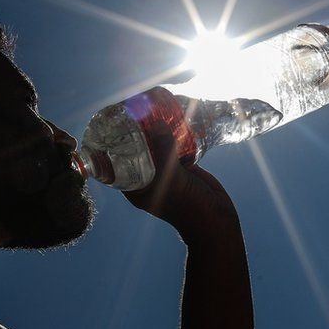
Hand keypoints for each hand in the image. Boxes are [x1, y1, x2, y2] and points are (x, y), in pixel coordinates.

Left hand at [122, 115, 239, 243]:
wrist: (217, 222)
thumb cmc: (189, 208)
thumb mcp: (172, 180)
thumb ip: (163, 153)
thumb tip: (156, 124)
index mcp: (136, 187)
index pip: (116, 161)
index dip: (112, 142)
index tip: (112, 121)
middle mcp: (148, 178)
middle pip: (136, 150)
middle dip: (134, 131)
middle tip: (133, 107)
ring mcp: (165, 173)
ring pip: (155, 147)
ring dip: (154, 130)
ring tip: (151, 107)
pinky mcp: (182, 168)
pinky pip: (173, 148)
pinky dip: (173, 134)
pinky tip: (173, 118)